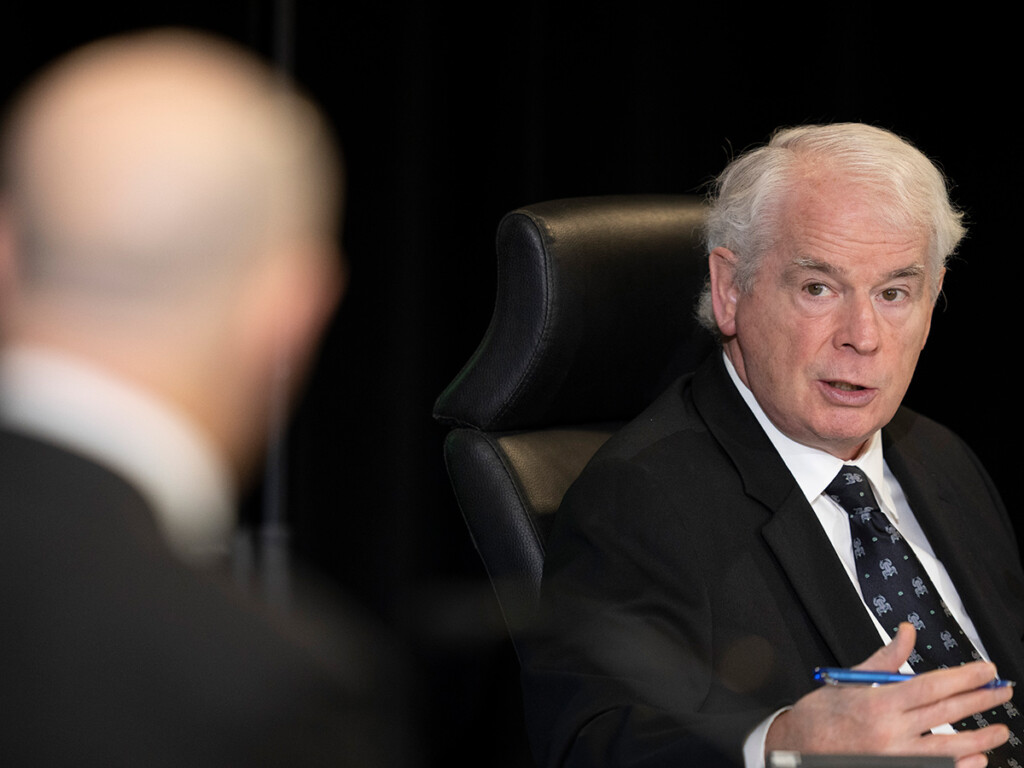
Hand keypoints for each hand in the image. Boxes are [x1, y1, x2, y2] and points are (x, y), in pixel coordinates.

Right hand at [765, 623, 1013, 767]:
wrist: (797, 747)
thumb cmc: (820, 715)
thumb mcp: (850, 681)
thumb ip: (886, 659)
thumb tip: (906, 633)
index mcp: (877, 703)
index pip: (932, 687)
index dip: (964, 678)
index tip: (985, 671)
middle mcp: (889, 733)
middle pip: (946, 715)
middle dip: (979, 701)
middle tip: (1001, 691)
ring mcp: (894, 758)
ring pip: (949, 750)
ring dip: (979, 739)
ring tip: (999, 730)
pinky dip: (959, 766)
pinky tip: (976, 759)